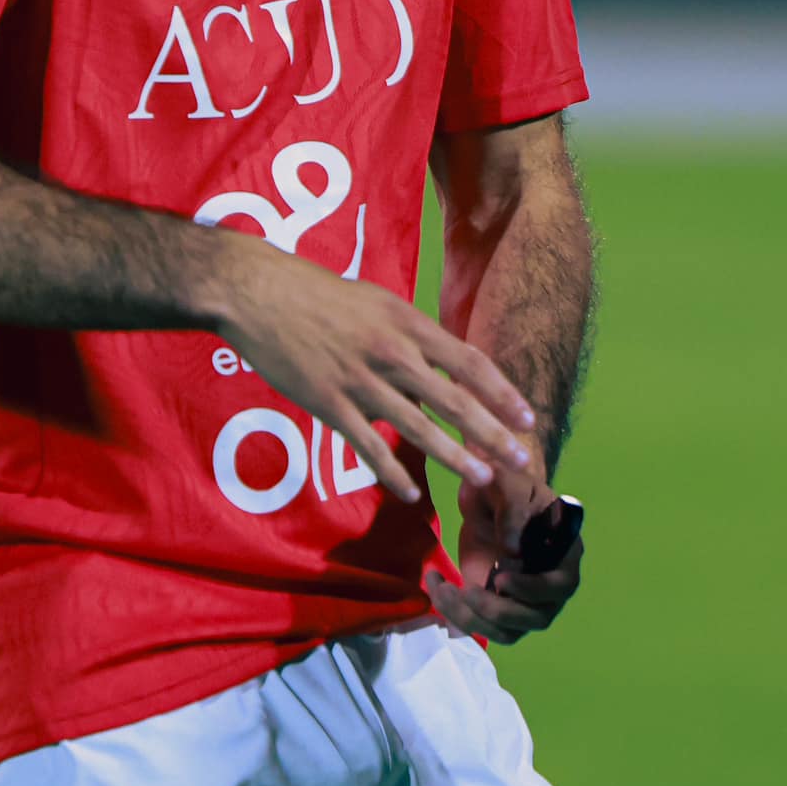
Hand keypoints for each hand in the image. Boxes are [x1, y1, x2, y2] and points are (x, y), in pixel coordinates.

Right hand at [214, 237, 536, 505]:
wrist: (259, 292)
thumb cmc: (318, 293)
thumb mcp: (376, 301)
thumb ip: (409, 334)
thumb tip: (439, 365)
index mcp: (406, 323)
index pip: (468, 362)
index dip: (502, 393)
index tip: (527, 417)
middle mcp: (391, 352)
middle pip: (454, 399)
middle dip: (493, 434)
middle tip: (523, 462)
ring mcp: (360, 380)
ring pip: (418, 427)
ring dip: (454, 457)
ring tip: (482, 480)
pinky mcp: (328, 402)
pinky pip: (368, 444)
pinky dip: (391, 472)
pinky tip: (410, 493)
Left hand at [427, 469, 582, 644]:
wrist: (485, 492)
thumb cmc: (504, 482)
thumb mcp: (508, 484)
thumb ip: (513, 512)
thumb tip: (513, 553)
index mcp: (564, 552)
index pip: (562, 585)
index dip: (533, 590)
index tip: (501, 578)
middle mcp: (549, 583)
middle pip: (537, 617)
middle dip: (500, 612)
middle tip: (468, 591)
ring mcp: (523, 599)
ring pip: (508, 631)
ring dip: (473, 619)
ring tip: (443, 589)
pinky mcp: (495, 604)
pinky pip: (483, 625)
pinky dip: (456, 616)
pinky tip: (437, 588)